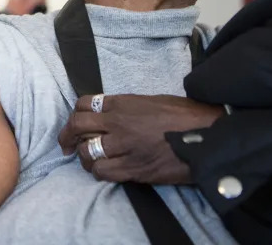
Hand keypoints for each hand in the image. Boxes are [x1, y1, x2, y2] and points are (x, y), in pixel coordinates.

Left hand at [58, 94, 223, 184]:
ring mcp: (124, 146)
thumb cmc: (184, 115)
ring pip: (87, 152)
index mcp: (122, 103)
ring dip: (84, 157)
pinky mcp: (133, 168)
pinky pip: (103, 172)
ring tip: (87, 160)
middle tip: (65, 145)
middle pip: (77, 126)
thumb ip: (126, 107)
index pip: (83, 104)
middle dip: (66, 136)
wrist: (206, 134)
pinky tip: (103, 170)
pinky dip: (98, 172)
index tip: (74, 123)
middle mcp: (117, 123)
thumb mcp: (151, 100)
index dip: (75, 114)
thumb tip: (110, 114)